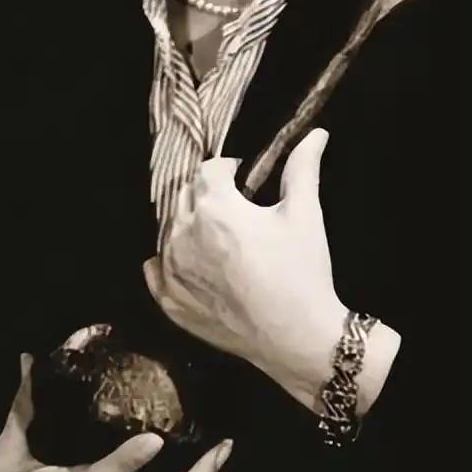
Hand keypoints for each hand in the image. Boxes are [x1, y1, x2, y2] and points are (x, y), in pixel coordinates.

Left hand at [144, 129, 351, 410]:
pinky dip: (169, 261)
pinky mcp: (170, 301)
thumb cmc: (301, 272)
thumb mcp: (305, 214)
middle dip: (208, 195)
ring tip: (219, 237)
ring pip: (169, 230)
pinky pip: (155, 269)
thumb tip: (316, 134)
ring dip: (189, 225)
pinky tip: (190, 262)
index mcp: (215, 207)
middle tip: (235, 208)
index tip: (243, 180)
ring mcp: (172, 270)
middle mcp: (184, 234)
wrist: (297, 337)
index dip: (228, 169)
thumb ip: (303, 168)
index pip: (208, 170)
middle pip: (186, 196)